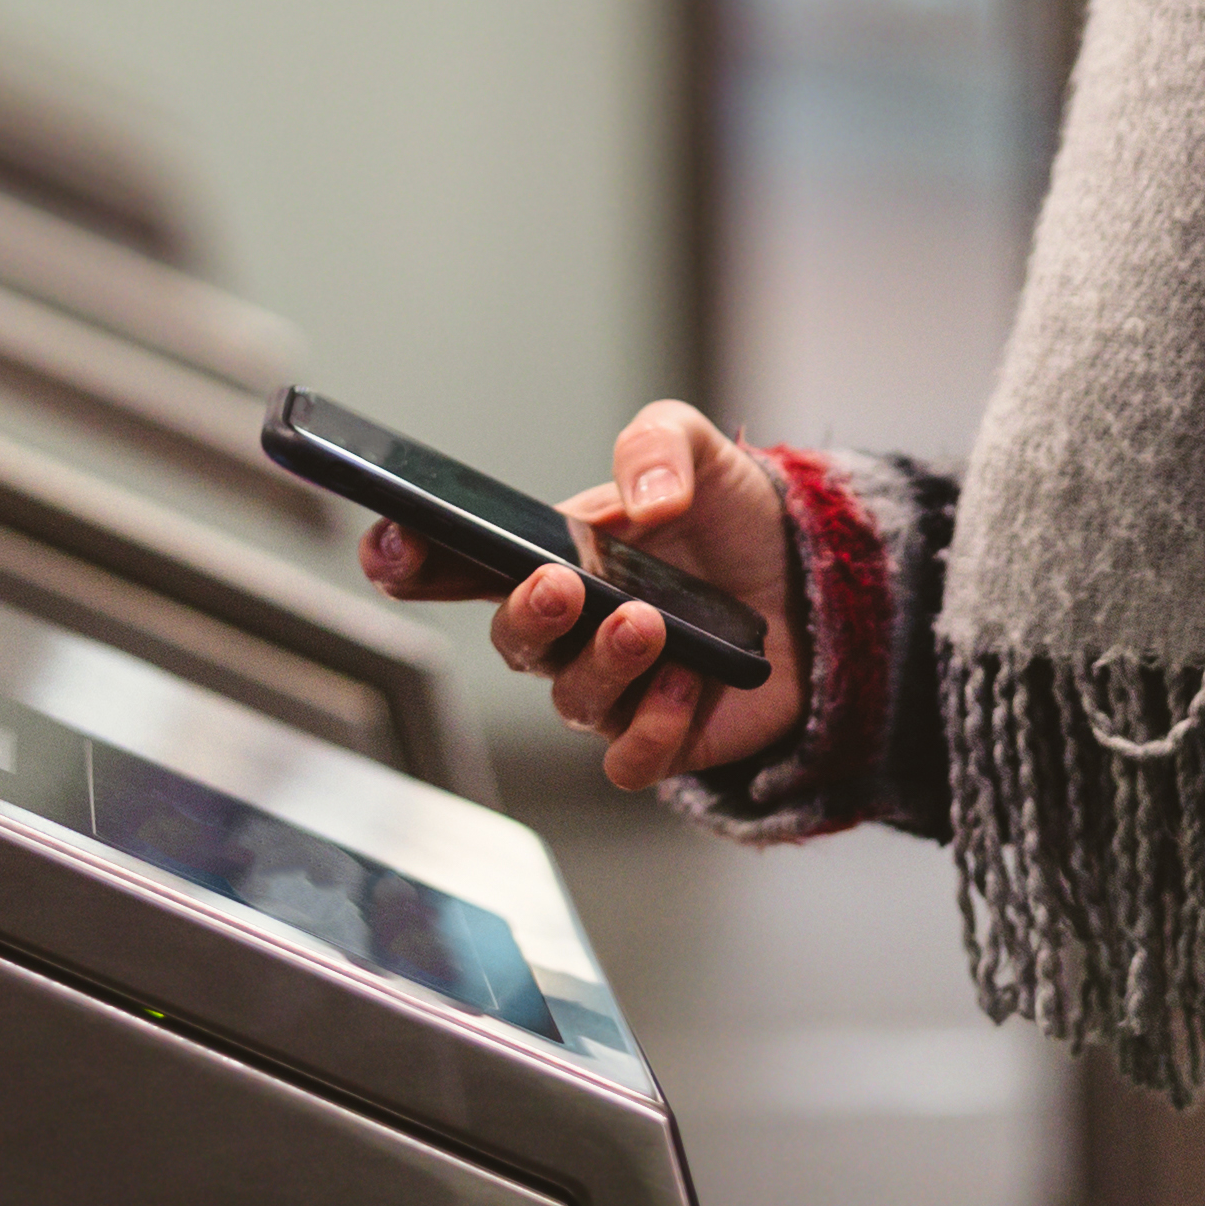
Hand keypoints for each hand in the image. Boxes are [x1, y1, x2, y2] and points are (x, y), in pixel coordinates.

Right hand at [356, 398, 805, 793]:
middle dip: (524, 616)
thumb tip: (646, 499)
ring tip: (647, 625)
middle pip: (511, 641)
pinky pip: (630, 760)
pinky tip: (688, 683)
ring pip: (570, 701)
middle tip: (557, 586)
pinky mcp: (662, 737)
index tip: (392, 547)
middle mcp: (571, 630)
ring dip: (602, 664)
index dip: (410, 560)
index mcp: (552, 557)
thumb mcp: (698, 448)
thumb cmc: (731, 518)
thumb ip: (658, 445)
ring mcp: (613, 688)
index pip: (460, 565)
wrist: (812, 578)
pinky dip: (653, 730)